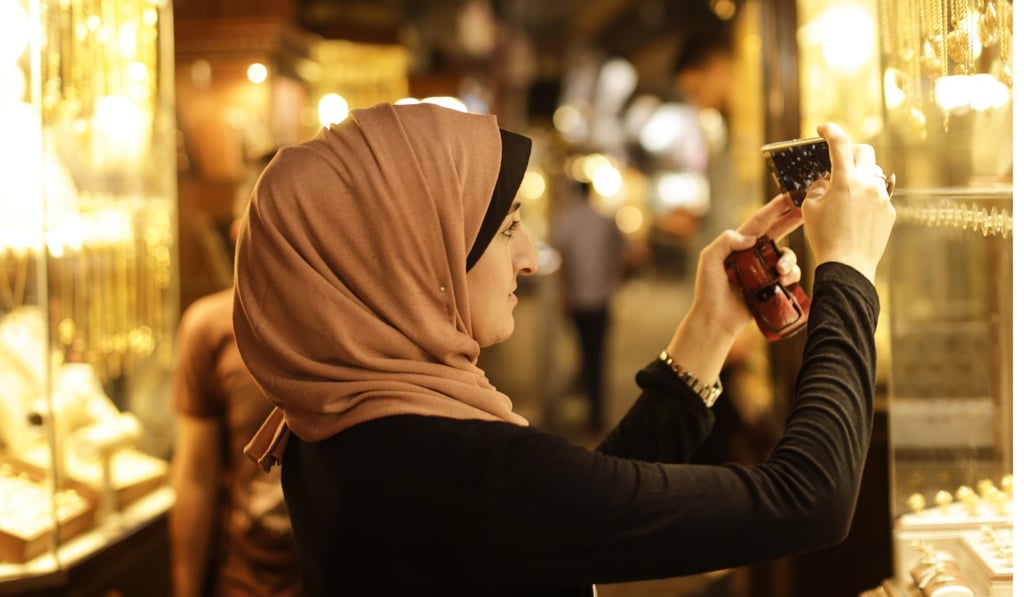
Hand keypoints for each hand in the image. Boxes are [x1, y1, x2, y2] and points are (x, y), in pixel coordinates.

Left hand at [664, 194, 802, 382]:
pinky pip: (790, 274)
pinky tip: (784, 281)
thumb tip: (750, 237)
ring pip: (786, 256)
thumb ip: (725, 241)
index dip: (774, 208)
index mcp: (739, 244)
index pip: (759, 221)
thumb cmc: (708, 290)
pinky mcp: (772, 285)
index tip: (788, 196)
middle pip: (778, 232)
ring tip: (780, 271)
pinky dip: (791, 274)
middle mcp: (753, 254)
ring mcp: (764, 270)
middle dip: (792, 220)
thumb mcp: (709, 260)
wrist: (716, 320)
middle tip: (806, 211)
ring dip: (789, 260)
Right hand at [801, 123, 895, 281]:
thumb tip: (828, 181)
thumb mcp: (810, 208)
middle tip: (839, 160)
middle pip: (865, 152)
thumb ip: (819, 187)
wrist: (848, 266)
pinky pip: (879, 195)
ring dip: (860, 175)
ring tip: (847, 192)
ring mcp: (882, 197)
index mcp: (845, 180)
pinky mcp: (889, 211)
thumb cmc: (824, 237)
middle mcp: (867, 184)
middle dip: (851, 152)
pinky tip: (856, 213)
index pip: (839, 144)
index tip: (823, 128)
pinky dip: (867, 197)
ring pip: (874, 173)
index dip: (830, 131)